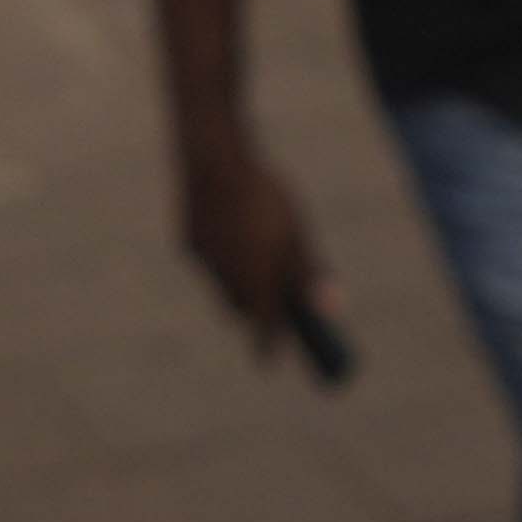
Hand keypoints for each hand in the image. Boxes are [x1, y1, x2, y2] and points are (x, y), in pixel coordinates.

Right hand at [172, 128, 329, 362]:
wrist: (215, 159)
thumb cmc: (267, 198)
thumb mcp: (297, 235)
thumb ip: (310, 274)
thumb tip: (333, 309)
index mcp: (258, 281)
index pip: (263, 330)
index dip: (267, 347)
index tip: (268, 362)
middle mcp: (227, 279)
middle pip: (240, 309)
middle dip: (253, 307)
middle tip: (269, 296)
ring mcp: (204, 262)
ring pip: (222, 284)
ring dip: (237, 278)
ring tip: (253, 247)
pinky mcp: (188, 243)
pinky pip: (207, 260)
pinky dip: (220, 254)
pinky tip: (229, 225)